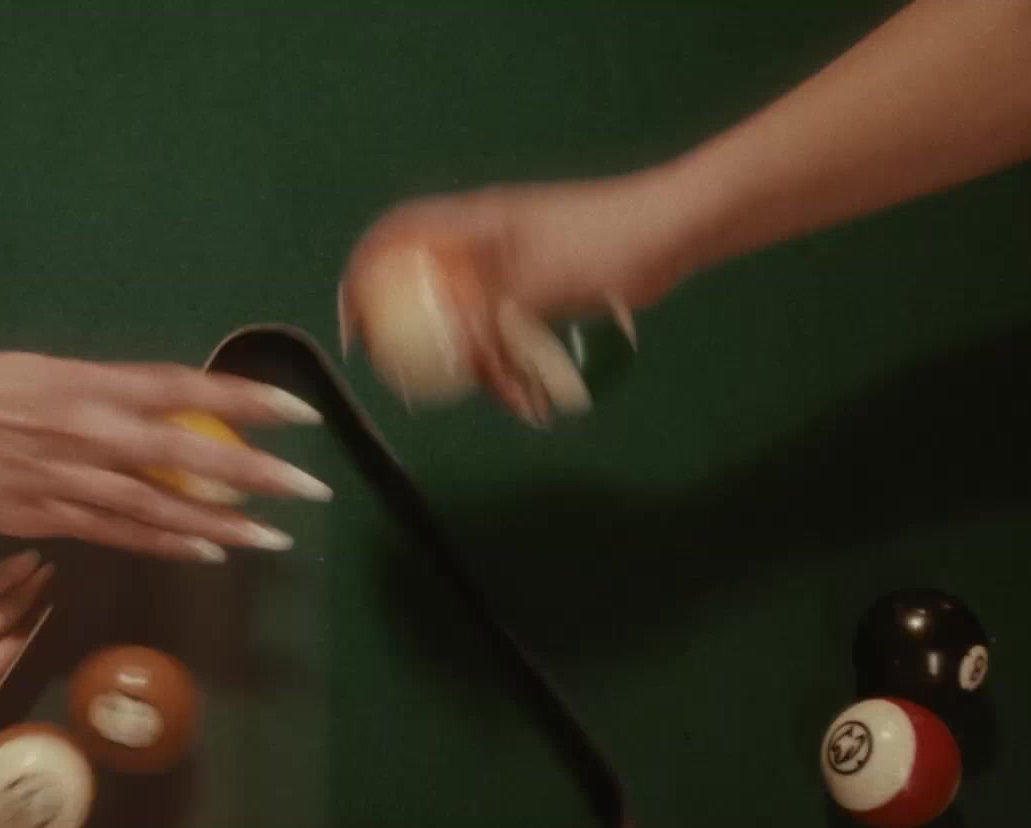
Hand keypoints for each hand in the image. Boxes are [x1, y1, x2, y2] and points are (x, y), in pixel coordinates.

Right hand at [0, 351, 334, 562]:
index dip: (246, 401)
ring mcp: (68, 477)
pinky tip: (206, 554)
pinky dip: (164, 544)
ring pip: (159, 505)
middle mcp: (89, 428)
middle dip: (253, 472)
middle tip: (309, 489)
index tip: (300, 414)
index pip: (185, 388)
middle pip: (187, 453)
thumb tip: (162, 411)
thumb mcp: (49, 372)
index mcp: (92, 383)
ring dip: (220, 524)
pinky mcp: (44, 516)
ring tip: (272, 537)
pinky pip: (117, 533)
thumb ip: (107, 393)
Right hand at [339, 171, 693, 422]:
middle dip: (428, 344)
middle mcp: (485, 243)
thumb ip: (480, 313)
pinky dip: (521, 363)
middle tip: (427, 386)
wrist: (675, 230)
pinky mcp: (543, 291)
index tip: (355, 328)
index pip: (394, 239)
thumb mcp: (535, 283)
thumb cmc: (605, 242)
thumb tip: (434, 346)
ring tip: (517, 400)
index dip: (363, 277)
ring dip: (488, 365)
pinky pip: (513, 331)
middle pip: (430, 290)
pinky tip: (539, 398)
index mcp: (473, 224)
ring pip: (477, 321)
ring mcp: (515, 268)